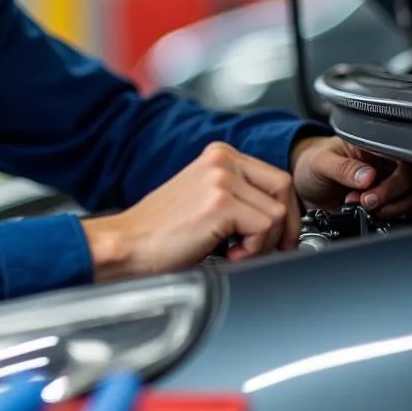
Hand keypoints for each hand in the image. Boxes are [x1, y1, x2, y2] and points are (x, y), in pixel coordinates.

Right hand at [81, 141, 299, 281]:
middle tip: (266, 248)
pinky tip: (228, 254)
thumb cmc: (160, 232)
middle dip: (284, 225)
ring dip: (264, 243)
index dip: (284, 211)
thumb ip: (238, 195)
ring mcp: (220, 179)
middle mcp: (220, 161)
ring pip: (278, 213)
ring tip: (233, 251)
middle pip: (284, 188)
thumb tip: (280, 214)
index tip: (277, 235)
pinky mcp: (220, 203)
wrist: (127, 244)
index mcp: (218, 156)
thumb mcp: (204, 199)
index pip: (275, 177)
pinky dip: (253, 250)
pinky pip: (265, 229)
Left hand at [291, 135, 411, 219]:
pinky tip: (374, 216)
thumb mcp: (320, 163)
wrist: (303, 184)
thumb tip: (367, 176)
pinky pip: (408, 210)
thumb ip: (342, 168)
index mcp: (375, 146)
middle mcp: (388, 163)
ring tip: (366, 210)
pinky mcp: (388, 201)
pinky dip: (395, 217)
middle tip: (366, 204)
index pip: (402, 161)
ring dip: (394, 209)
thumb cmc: (311, 165)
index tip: (369, 196)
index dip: (392, 182)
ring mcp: (390, 182)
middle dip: (391, 199)